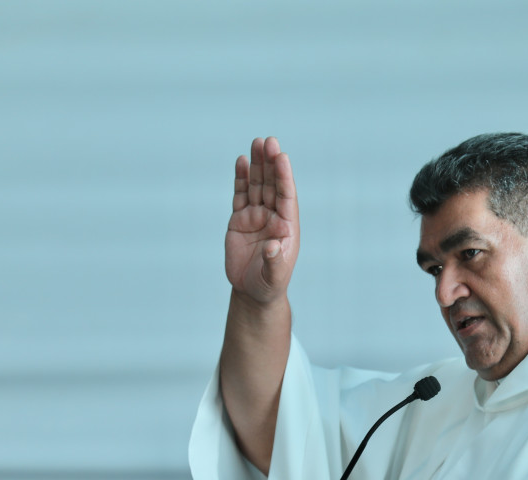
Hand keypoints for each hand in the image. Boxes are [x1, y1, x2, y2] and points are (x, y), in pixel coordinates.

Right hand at [225, 136, 298, 303]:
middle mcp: (273, 217)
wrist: (253, 291)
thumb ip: (274, 261)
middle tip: (268, 141)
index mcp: (287, 227)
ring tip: (256, 143)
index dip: (284, 177)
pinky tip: (242, 161)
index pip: (287, 197)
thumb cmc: (269, 284)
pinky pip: (241, 194)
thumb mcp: (273, 276)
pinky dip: (241, 178)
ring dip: (257, 165)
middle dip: (270, 163)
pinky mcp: (240, 219)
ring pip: (257, 186)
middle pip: (272, 185)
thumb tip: (272, 247)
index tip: (281, 157)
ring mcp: (256, 216)